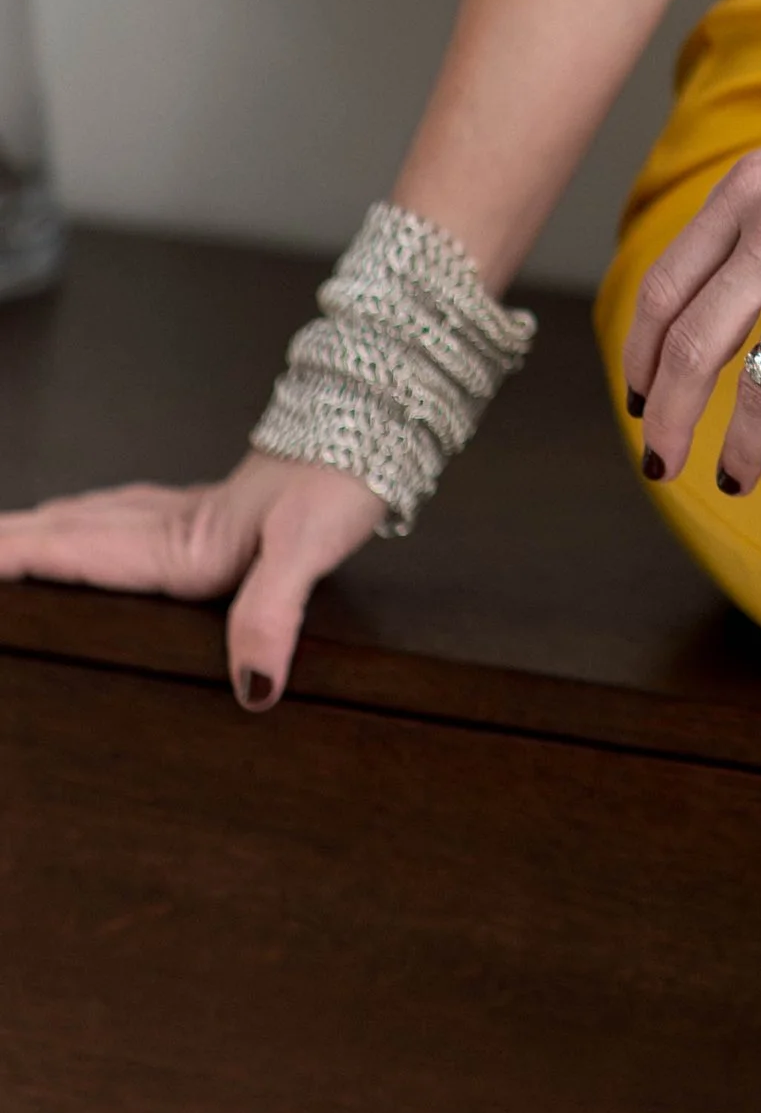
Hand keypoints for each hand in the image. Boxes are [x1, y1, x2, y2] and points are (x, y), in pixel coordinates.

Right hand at [0, 448, 386, 709]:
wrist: (373, 428)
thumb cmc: (341, 479)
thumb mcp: (311, 545)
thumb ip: (272, 610)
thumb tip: (250, 685)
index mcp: (178, 545)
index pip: (73, 555)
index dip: (15, 562)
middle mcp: (168, 527)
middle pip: (63, 534)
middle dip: (7, 545)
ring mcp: (183, 515)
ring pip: (87, 521)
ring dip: (36, 532)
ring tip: (1, 542)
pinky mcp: (203, 513)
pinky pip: (119, 517)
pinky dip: (80, 523)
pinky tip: (88, 525)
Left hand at [627, 50, 760, 492]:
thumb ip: (759, 218)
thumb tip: (717, 304)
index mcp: (751, 186)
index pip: (666, 289)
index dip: (642, 357)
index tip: (640, 401)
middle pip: (694, 348)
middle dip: (668, 420)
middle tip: (660, 464)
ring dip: (740, 444)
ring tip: (734, 478)